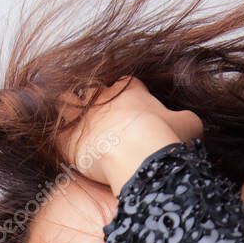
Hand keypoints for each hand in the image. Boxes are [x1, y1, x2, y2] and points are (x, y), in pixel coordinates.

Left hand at [55, 75, 203, 184]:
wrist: (141, 156)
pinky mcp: (66, 137)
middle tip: (101, 122)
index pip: (123, 86)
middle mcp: (101, 95)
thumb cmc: (165, 139)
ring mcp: (81, 114)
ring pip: (66, 103)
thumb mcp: (188, 125)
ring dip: (68, 113)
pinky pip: (54, 132)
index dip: (127, 99)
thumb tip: (190, 123)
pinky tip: (60, 144)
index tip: (131, 115)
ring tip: (73, 126)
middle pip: (91, 91)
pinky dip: (56, 137)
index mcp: (130, 89)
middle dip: (94, 103)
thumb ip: (186, 120)